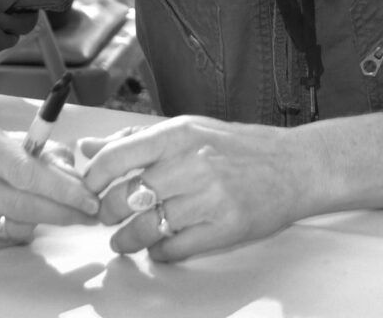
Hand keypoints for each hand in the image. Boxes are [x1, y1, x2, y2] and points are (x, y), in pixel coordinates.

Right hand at [0, 118, 99, 250]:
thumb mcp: (10, 137)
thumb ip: (47, 154)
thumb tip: (78, 181)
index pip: (25, 172)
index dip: (61, 189)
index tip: (89, 198)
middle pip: (21, 205)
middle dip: (62, 212)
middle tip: (90, 214)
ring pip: (12, 227)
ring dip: (43, 221)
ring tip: (56, 210)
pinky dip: (19, 232)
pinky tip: (25, 219)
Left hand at [80, 115, 310, 261]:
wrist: (294, 166)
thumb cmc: (238, 146)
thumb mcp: (188, 129)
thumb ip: (136, 140)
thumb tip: (88, 149)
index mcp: (179, 134)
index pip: (116, 157)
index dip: (93, 179)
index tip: (90, 189)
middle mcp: (192, 163)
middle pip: (126, 198)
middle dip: (107, 213)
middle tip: (108, 216)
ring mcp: (209, 198)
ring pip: (146, 228)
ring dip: (127, 239)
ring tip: (125, 240)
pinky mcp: (224, 229)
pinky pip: (173, 249)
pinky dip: (158, 252)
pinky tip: (159, 246)